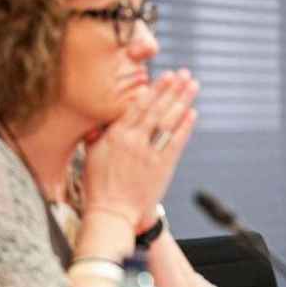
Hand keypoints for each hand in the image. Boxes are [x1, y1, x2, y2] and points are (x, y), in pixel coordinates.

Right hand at [81, 69, 198, 233]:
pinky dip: (185, 127)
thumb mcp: (92, 155)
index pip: (138, 106)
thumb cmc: (99, 185)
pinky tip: (193, 113)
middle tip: (184, 73)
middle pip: (156, 109)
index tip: (165, 75)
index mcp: (115, 136)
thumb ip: (99, 134)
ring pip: (168, 122)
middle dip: (172, 89)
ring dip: (182, 102)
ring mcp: (149, 154)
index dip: (154, 89)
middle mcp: (133, 141)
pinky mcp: (162, 167)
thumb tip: (103, 117)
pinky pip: (176, 142)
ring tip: (193, 86)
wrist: (112, 213)